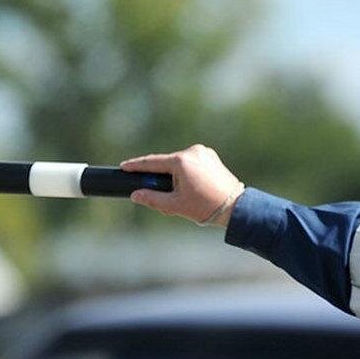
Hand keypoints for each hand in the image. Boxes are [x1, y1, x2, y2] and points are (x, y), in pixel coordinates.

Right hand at [121, 144, 244, 226]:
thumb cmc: (205, 207)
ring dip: (174, 177)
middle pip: (167, 164)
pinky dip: (186, 174)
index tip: (124, 166)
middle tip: (158, 195)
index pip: (153, 162)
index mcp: (182, 161)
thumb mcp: (175, 205)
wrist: (235, 207)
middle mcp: (193, 151)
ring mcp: (204, 152)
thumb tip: (135, 195)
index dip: (136, 165)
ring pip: (180, 164)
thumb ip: (152, 199)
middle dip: (160, 178)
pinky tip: (191, 189)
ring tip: (182, 197)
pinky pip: (191, 164)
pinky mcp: (211, 157)